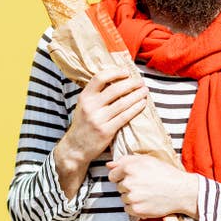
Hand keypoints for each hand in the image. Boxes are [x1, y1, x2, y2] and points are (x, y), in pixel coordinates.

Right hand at [54, 68, 147, 198]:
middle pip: (115, 89)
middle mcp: (90, 106)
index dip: (115, 72)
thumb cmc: (84, 124)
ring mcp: (98, 119)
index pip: (100, 77)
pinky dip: (135, 109)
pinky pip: (125, 117)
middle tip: (141, 82)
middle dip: (131, 84)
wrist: (76, 148)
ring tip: (145, 91)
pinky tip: (142, 104)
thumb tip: (117, 80)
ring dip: (137, 95)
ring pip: (122, 103)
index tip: (126, 72)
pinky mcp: (106, 131)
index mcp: (84, 97)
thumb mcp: (84, 105)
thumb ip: (97, 94)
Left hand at [106, 154, 198, 219]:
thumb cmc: (166, 174)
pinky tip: (146, 201)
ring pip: (123, 198)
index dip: (121, 176)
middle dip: (128, 186)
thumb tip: (109, 164)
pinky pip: (128, 209)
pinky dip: (135, 207)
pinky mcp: (136, 209)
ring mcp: (132, 197)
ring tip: (147, 193)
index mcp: (129, 168)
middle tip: (144, 185)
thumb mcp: (147, 160)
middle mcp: (128, 182)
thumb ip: (125, 160)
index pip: (112, 175)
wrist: (181, 191)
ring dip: (132, 197)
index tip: (132, 178)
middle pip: (119, 187)